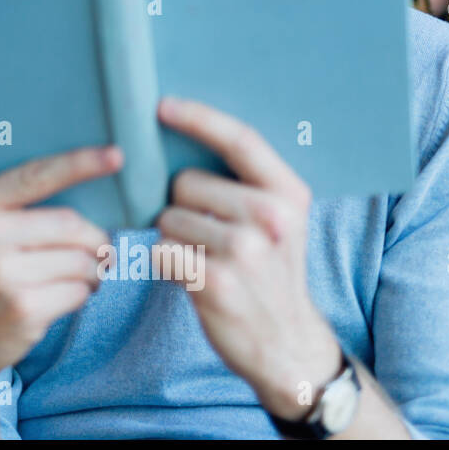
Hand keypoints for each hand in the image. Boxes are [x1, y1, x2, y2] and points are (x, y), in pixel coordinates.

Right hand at [0, 145, 119, 389]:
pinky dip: (82, 294)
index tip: (116, 156)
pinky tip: (64, 298)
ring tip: (80, 278)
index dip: (81, 164)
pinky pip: (78, 291)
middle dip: (94, 239)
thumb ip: (19, 207)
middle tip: (98, 253)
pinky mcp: (22, 309)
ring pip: (80, 260)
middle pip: (70, 224)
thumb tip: (90, 187)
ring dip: (93, 271)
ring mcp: (0, 274)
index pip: (37, 176)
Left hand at [155, 95, 341, 418]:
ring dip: (174, 238)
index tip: (161, 106)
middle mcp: (271, 219)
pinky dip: (167, 264)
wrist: (286, 343)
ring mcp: (245, 252)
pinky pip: (162, 251)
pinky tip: (193, 279)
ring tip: (205, 260)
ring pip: (169, 218)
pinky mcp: (216, 283)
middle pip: (185, 182)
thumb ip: (244, 183)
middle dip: (182, 205)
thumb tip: (180, 135)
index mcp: (288, 194)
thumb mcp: (278, 221)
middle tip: (207, 236)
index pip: (239, 139)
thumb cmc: (269, 272)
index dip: (197, 118)